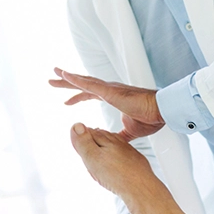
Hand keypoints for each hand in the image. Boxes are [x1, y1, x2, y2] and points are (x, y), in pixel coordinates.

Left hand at [50, 68, 164, 140]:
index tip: (67, 100)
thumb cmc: (150, 117)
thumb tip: (115, 141)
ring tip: (55, 73)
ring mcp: (109, 89)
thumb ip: (121, 134)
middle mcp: (109, 90)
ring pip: (83, 81)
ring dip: (68, 77)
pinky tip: (66, 76)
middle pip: (83, 84)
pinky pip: (89, 84)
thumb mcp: (130, 131)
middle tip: (53, 80)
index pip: (91, 94)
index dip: (78, 96)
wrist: (160, 112)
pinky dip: (76, 79)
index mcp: (113, 97)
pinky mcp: (110, 91)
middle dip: (68, 83)